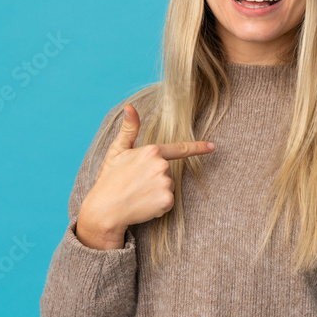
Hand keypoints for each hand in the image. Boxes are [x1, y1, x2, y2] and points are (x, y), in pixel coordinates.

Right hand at [75, 104, 215, 249]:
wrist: (104, 209)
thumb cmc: (109, 179)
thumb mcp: (117, 151)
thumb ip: (129, 129)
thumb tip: (130, 107)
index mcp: (151, 151)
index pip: (180, 149)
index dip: (198, 147)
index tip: (213, 146)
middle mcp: (161, 165)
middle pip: (169, 172)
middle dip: (155, 178)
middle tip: (136, 183)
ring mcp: (165, 183)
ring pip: (169, 187)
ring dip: (157, 192)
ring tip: (138, 194)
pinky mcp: (167, 200)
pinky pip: (168, 202)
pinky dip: (158, 206)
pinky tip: (143, 205)